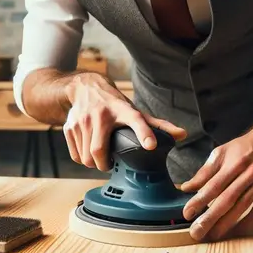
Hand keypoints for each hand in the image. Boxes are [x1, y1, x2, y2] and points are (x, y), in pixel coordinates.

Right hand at [63, 73, 186, 170]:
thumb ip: (157, 125)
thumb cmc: (113, 103)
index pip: (136, 120)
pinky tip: (87, 152)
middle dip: (104, 165)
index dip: (144, 134)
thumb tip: (182, 135)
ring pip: (85, 157)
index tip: (151, 145)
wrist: (84, 87)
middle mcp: (101, 114)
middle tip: (110, 164)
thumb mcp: (134, 111)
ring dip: (93, 164)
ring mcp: (83, 120)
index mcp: (123, 110)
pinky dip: (82, 159)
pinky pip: (75, 155)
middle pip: (98, 151)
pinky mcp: (70, 126)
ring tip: (100, 158)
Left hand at [180, 120, 252, 241]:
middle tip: (197, 232)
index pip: (213, 185)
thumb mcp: (223, 152)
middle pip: (227, 198)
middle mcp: (249, 172)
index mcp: (234, 161)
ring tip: (213, 234)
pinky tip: (236, 230)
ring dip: (226, 223)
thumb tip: (187, 187)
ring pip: (243, 206)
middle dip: (210, 217)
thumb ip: (205, 171)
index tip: (187, 213)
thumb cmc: (247, 147)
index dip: (200, 200)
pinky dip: (248, 221)